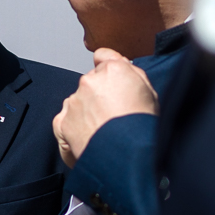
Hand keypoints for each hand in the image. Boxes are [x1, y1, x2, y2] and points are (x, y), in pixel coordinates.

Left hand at [53, 49, 158, 167]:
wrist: (127, 156)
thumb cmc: (142, 128)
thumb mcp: (150, 92)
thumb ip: (133, 74)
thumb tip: (122, 65)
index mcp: (113, 70)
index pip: (103, 57)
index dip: (109, 69)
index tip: (110, 78)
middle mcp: (89, 81)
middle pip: (91, 82)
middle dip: (99, 94)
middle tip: (113, 114)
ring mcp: (74, 102)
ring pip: (77, 100)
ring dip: (86, 111)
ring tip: (103, 130)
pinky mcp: (63, 121)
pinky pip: (65, 118)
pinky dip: (73, 126)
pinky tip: (90, 135)